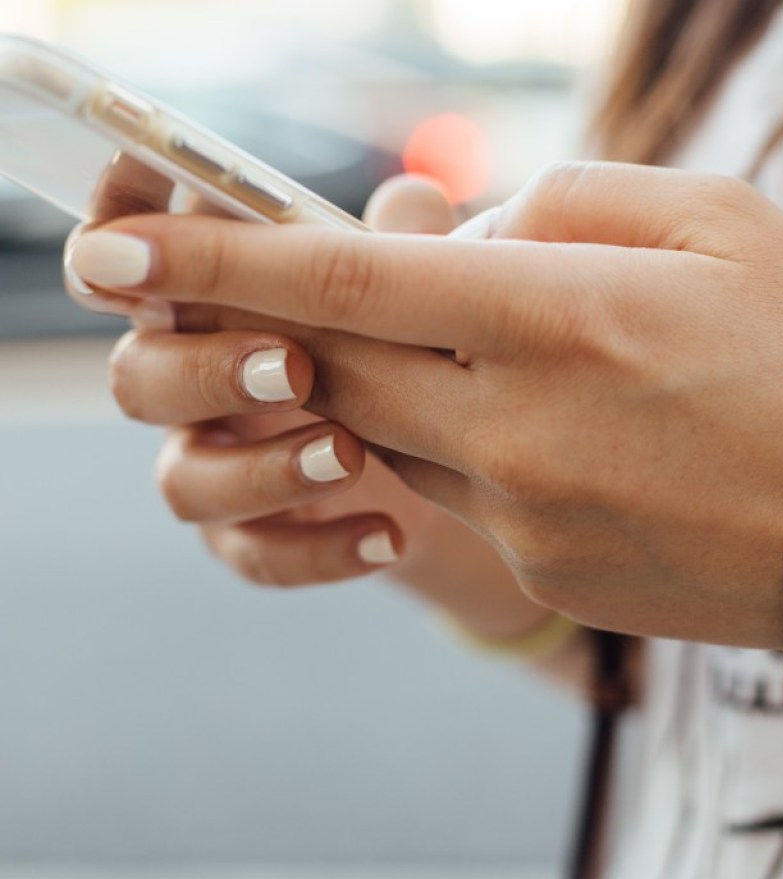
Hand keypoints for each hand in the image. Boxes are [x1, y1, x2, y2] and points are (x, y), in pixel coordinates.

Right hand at [65, 176, 462, 586]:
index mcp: (208, 304)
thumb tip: (416, 202)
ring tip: (351, 455)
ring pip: (183, 481)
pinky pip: (255, 555)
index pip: (128, 264)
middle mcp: (191, 382)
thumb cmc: (407, 348)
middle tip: (295, 366)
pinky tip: (389, 534)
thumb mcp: (414, 291)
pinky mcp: (251, 535)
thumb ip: (405, 247)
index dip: (118, 239)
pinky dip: (320, 550)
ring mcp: (216, 464)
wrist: (446, 462)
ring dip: (261, 469)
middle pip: (137, 378)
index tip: (142, 231)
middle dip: (207, 370)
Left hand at [67, 161, 782, 649]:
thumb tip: (456, 232)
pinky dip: (463, 444)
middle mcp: (523, 428)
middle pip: (338, 366)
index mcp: (565, 318)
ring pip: (389, 433)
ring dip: (395, 382)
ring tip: (489, 351)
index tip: (121, 254)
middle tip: (295, 287)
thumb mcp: (718, 221)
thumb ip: (565, 202)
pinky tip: (554, 430)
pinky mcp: (542, 569)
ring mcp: (526, 515)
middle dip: (292, 323)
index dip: (223, 260)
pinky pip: (456, 494)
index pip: (349, 281)